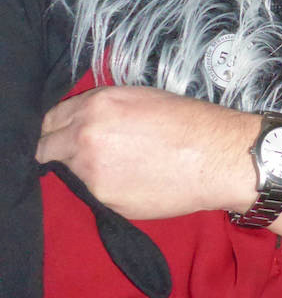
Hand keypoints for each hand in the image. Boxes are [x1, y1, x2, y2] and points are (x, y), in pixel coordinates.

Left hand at [36, 86, 258, 219]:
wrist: (219, 156)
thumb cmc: (192, 122)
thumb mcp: (145, 98)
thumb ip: (106, 109)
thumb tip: (84, 121)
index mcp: (97, 105)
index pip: (51, 119)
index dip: (60, 126)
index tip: (69, 132)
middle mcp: (85, 137)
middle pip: (47, 148)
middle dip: (60, 150)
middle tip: (87, 152)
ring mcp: (91, 172)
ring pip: (70, 172)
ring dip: (85, 169)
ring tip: (121, 166)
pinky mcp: (104, 200)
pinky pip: (93, 192)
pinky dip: (107, 187)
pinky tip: (135, 180)